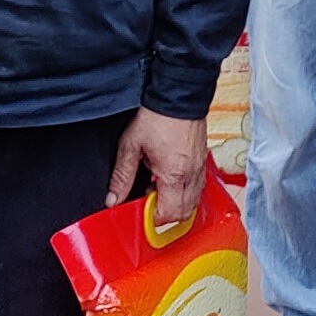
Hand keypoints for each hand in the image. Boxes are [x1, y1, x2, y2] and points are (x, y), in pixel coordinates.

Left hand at [108, 110, 209, 230]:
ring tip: (159, 189)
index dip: (154, 219)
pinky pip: (198, 186)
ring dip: (177, 203)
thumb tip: (112, 199)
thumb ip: (122, 176)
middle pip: (185, 212)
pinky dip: (185, 191)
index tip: (142, 214)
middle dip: (167, 214)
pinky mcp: (203, 160)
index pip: (169, 213)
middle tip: (149, 203)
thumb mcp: (131, 146)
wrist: (179, 95)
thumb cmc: (157, 117)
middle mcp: (191, 175)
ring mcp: (200, 168)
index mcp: (173, 174)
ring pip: (194, 201)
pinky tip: (171, 179)